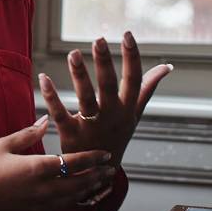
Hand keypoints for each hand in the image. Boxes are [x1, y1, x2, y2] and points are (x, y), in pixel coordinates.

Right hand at [0, 115, 116, 210]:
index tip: (105, 153)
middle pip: (81, 183)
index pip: (74, 162)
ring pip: (74, 199)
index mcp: (37, 168)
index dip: (93, 157)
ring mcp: (40, 205)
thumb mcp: (3, 145)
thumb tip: (45, 120)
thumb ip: (28, 133)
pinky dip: (74, 202)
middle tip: (111, 169)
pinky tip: (77, 197)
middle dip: (98, 175)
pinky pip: (62, 209)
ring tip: (100, 183)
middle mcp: (43, 189)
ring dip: (90, 190)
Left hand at [39, 31, 172, 166]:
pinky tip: (44, 78)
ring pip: (86, 98)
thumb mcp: (134, 114)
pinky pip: (60, 113)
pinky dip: (51, 96)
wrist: (99, 175)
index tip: (126, 35)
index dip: (132, 57)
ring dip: (80, 76)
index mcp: (127, 108)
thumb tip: (167, 66)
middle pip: (109, 86)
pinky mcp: (71, 135)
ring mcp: (92, 126)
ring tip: (72, 53)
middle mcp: (112, 116)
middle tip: (99, 40)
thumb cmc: (116, 137)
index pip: (134, 80)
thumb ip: (147, 89)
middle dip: (105, 63)